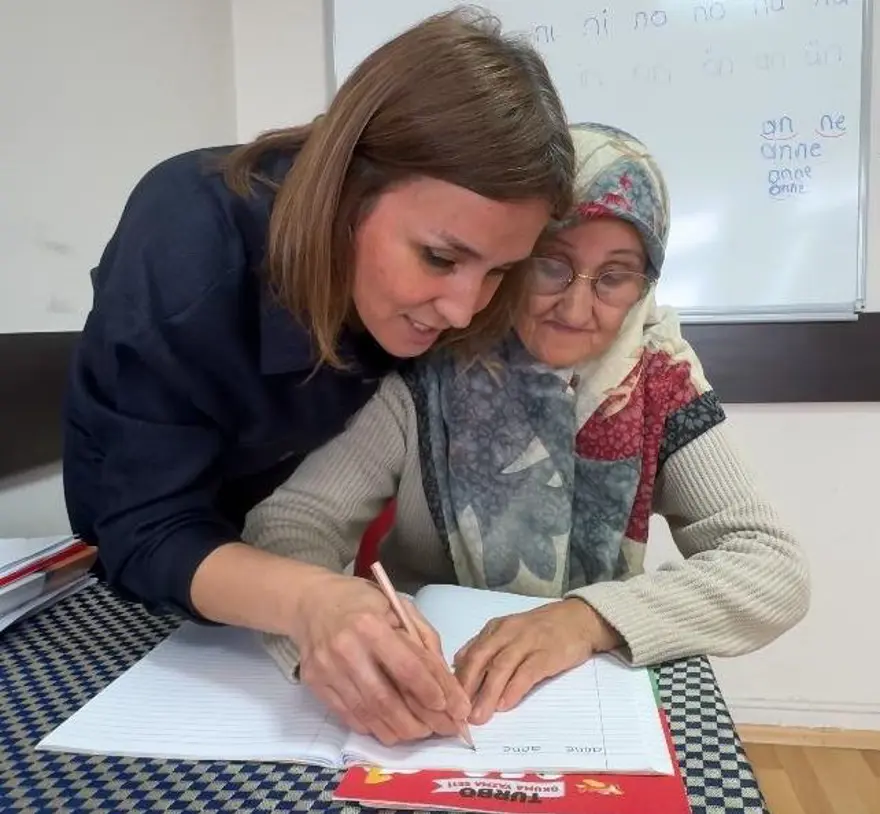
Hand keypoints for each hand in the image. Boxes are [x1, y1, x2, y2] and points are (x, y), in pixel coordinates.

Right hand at [288, 570, 470, 744]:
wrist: (312, 602)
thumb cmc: (362, 601)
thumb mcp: (398, 606)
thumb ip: (423, 639)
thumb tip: (444, 679)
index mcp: (370, 624)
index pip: (406, 667)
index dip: (431, 691)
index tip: (452, 707)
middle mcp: (346, 649)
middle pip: (386, 699)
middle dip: (419, 721)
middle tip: (442, 729)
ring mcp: (327, 669)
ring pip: (367, 713)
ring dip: (398, 729)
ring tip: (420, 732)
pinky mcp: (315, 684)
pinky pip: (348, 715)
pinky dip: (373, 727)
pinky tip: (391, 728)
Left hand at [453, 599, 621, 724]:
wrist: (579, 619)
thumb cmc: (541, 630)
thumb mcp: (509, 632)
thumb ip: (485, 648)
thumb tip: (458, 668)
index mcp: (495, 629)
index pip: (470, 653)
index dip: (457, 678)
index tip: (447, 700)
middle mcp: (507, 633)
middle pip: (481, 659)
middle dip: (467, 686)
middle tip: (458, 712)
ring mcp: (528, 642)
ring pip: (501, 667)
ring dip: (487, 693)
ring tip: (478, 716)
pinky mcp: (547, 653)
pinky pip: (527, 672)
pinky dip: (514, 689)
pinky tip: (505, 705)